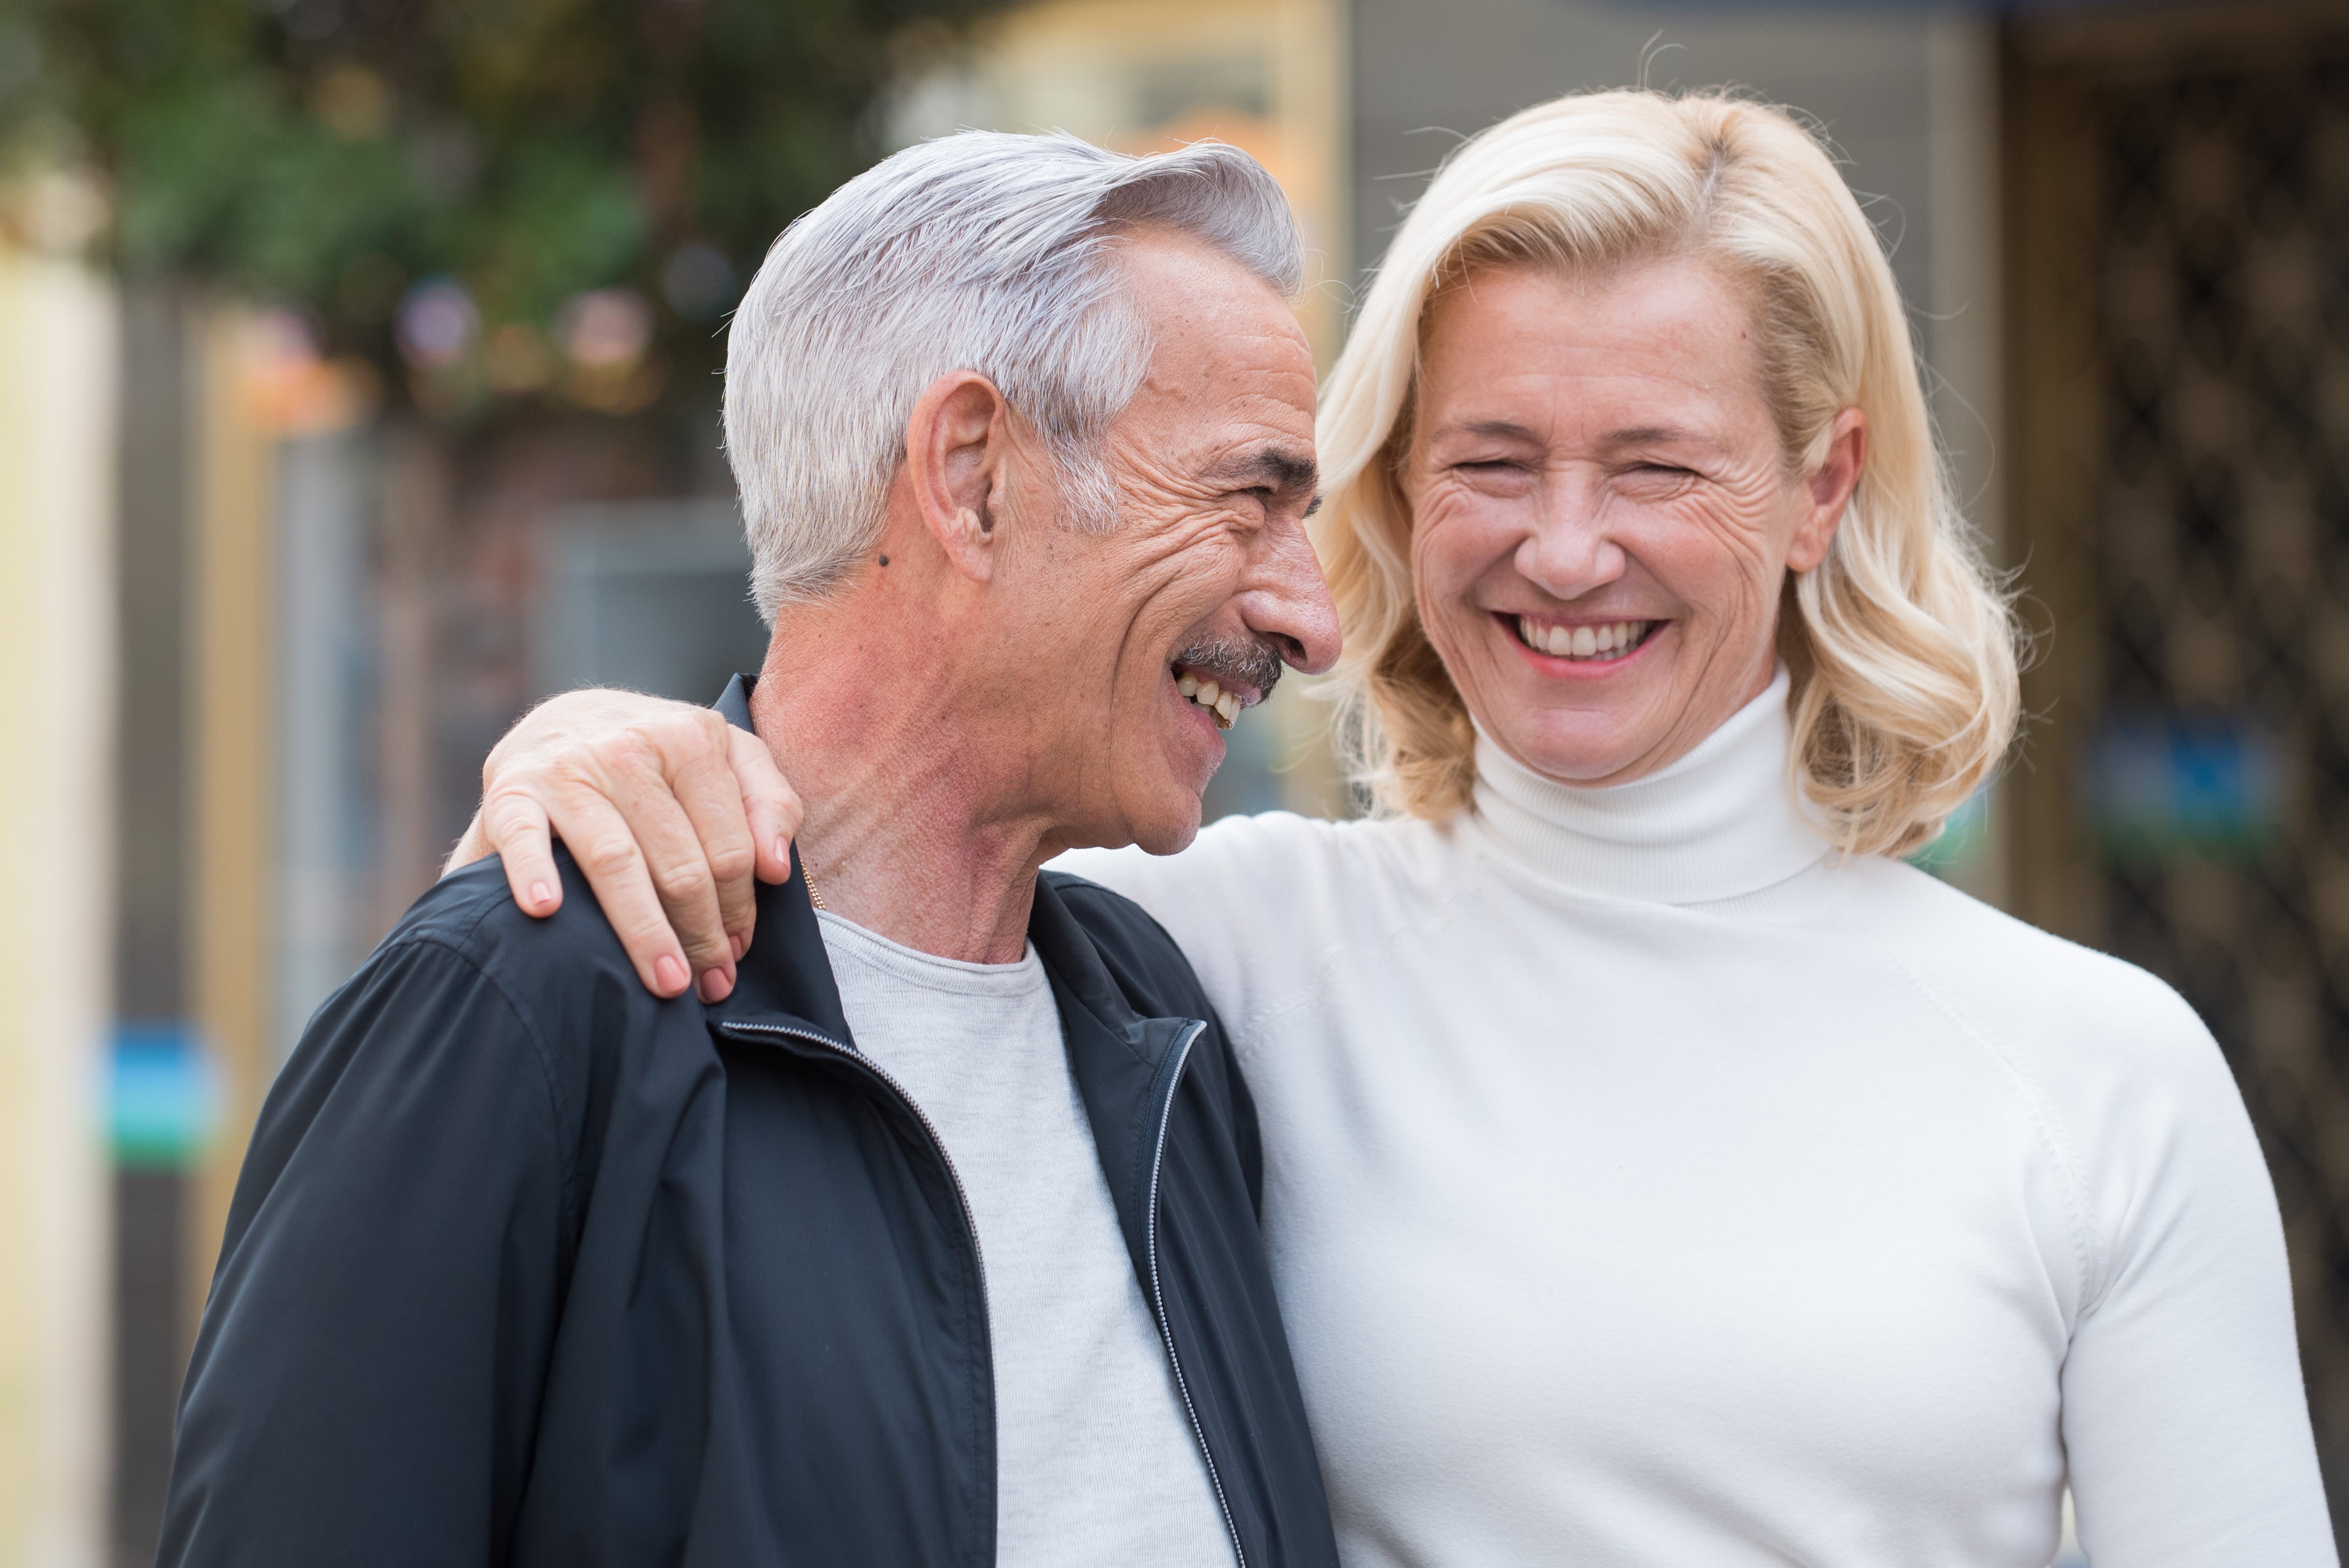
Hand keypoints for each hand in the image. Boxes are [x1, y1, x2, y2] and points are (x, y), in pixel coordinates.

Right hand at [444, 689, 800, 1001]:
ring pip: (616, 862)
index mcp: (692, 738)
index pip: (730, 847)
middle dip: (702, 934)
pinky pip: (523, 837)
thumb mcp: (729, 758)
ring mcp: (568, 769)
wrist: (565, 721)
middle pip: (680, 864)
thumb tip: (776, 867)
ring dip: (645, 931)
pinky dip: (533, 872)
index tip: (740, 950)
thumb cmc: (659, 756)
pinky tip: (547, 911)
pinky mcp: (512, 789)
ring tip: (667, 984)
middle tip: (712, 982)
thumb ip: (768, 802)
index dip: (740, 908)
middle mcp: (629, 747)